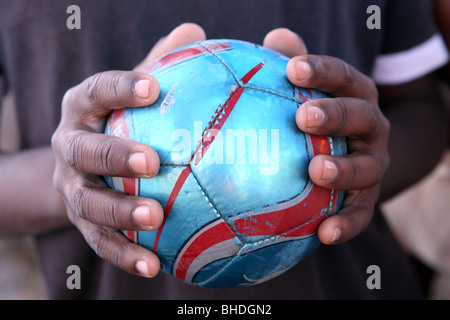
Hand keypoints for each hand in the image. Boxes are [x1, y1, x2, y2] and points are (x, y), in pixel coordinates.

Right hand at [51, 23, 205, 276]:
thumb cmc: (116, 122)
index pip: (97, 92)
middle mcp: (70, 146)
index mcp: (83, 109)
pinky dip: (126, 254)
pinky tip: (155, 267)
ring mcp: (72, 188)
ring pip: (90, 202)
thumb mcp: (130, 93)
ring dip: (119, 211)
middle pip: (85, 150)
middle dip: (114, 154)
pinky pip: (102, 242)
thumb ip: (160, 63)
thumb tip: (196, 31)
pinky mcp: (80, 222)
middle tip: (150, 160)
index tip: (153, 86)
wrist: (76, 166)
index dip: (121, 88)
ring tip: (155, 216)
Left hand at [264, 29, 389, 244]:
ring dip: (344, 169)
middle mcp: (371, 128)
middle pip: (361, 117)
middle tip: (304, 117)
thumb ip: (293, 65)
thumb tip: (274, 37)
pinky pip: (361, 214)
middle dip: (335, 115)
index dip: (322, 71)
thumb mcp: (312, 89)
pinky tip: (323, 234)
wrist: (357, 156)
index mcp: (355, 97)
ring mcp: (373, 163)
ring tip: (316, 170)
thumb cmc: (321, 119)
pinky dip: (346, 224)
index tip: (292, 69)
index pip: (343, 77)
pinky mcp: (368, 198)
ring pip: (367, 167)